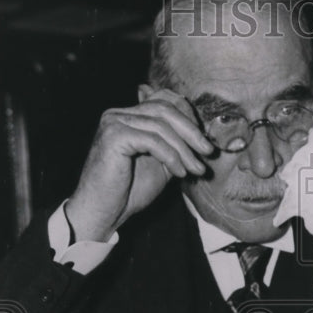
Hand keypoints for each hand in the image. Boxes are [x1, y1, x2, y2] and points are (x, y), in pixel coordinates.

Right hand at [65, 87, 213, 241]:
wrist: (103, 212)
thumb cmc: (129, 191)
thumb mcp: (161, 163)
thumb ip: (174, 144)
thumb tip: (199, 131)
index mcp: (128, 115)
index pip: (164, 100)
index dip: (188, 116)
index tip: (204, 141)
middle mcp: (118, 113)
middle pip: (165, 108)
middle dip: (192, 131)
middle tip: (209, 152)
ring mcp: (114, 123)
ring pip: (161, 126)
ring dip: (185, 149)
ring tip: (196, 169)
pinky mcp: (114, 136)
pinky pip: (153, 141)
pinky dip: (171, 157)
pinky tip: (179, 173)